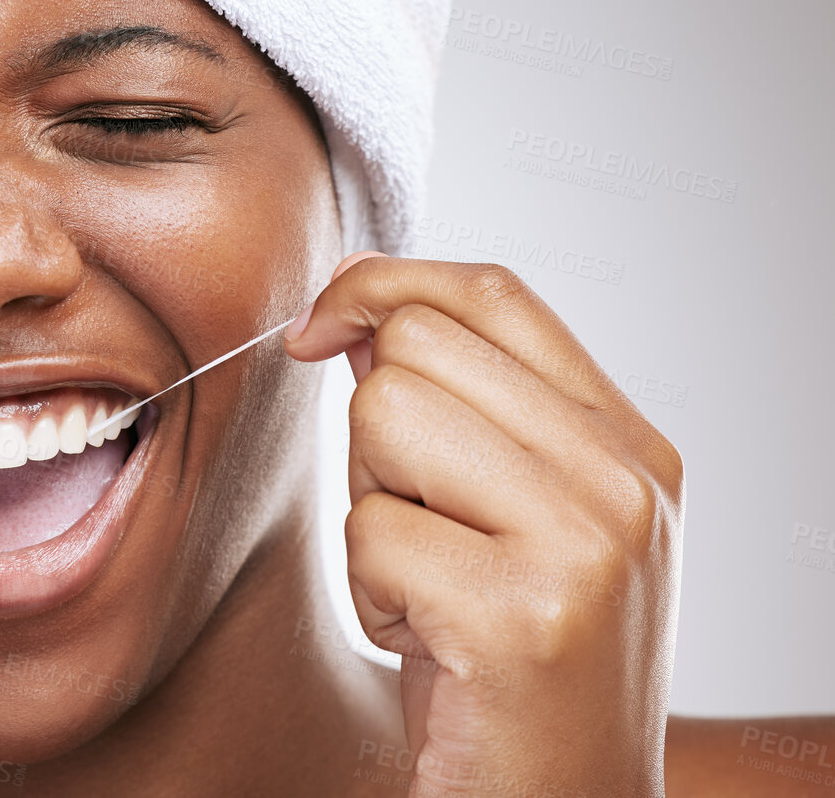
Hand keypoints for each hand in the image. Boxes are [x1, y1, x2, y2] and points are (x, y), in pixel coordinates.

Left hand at [285, 255, 684, 796]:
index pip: (492, 292)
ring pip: (382, 419)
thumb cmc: (512, 664)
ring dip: (372, 510)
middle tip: (423, 530)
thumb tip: (350, 308)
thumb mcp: (516, 517)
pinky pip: (370, 530)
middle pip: (413, 346)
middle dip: (375, 434)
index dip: (383, 283)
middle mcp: (626, 482)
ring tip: (429, 585)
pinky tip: (429, 644)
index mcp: (631, 445)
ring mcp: (585, 545)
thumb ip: (459, 406)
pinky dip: (371, 591)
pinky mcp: (520, 616)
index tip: (315, 326)